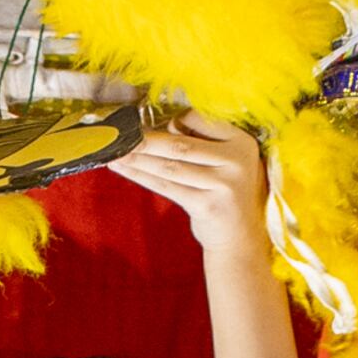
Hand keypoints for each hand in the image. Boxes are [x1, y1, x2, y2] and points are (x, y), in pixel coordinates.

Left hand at [115, 112, 272, 262]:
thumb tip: (163, 127)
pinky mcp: (207, 206)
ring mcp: (223, 185)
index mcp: (242, 143)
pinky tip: (124, 169)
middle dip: (146, 140)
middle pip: (181, 145)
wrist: (241, 236)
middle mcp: (237, 162)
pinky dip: (142, 176)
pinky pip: (167, 187)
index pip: (199, 121)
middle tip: (120, 134)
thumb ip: (203, 143)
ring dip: (138, 159)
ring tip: (115, 152)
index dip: (172, 121)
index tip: (146, 123)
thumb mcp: (227, 162)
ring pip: (170, 167)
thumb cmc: (226, 192)